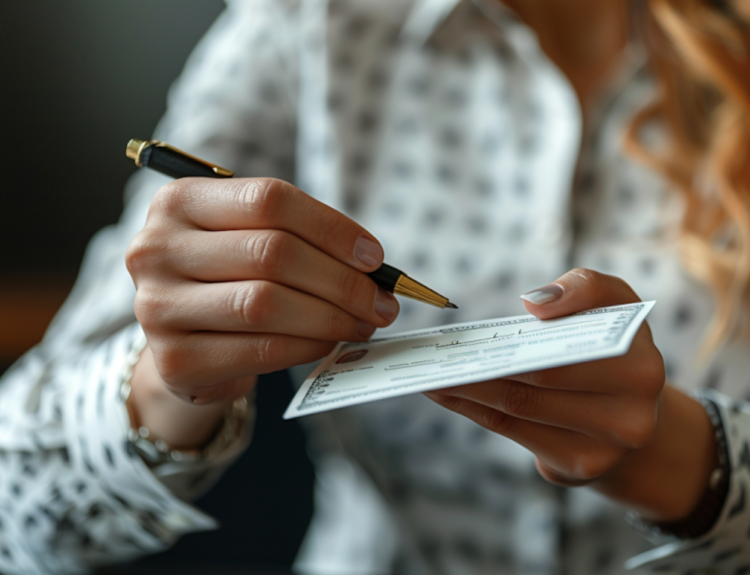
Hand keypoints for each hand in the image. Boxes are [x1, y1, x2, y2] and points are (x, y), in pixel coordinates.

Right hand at [126, 177, 399, 404]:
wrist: (186, 343)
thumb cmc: (228, 279)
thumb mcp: (247, 241)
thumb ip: (297, 238)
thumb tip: (369, 262)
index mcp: (179, 201)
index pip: (268, 200)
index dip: (332, 228)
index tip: (373, 256)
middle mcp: (156, 248)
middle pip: (272, 253)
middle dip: (342, 280)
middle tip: (382, 300)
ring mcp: (158, 307)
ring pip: (266, 304)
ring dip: (331, 316)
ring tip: (364, 321)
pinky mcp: (175, 360)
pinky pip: (261, 349)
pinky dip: (308, 345)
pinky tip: (330, 341)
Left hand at [426, 269, 716, 520]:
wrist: (629, 423)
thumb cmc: (607, 354)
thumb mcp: (612, 309)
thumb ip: (583, 289)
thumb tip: (536, 302)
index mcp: (642, 356)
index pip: (599, 321)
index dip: (566, 306)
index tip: (527, 305)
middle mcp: (635, 403)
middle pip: (544, 372)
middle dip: (488, 356)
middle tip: (444, 345)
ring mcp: (609, 442)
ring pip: (521, 404)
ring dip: (468, 385)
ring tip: (434, 368)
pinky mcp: (580, 465)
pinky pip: (512, 430)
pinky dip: (473, 408)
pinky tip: (446, 392)